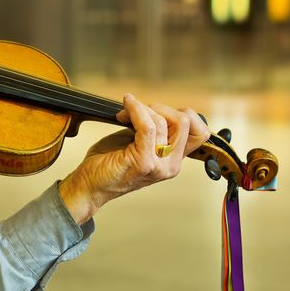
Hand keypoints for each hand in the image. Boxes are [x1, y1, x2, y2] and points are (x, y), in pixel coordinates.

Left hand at [58, 94, 208, 223]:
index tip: (158, 113)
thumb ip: (156, 130)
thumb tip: (156, 107)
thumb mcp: (140, 143)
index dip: (183, 114)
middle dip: (160, 108)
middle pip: (185, 122)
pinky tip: (126, 105)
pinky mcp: (143, 163)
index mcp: (174, 160)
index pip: (200, 132)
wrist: (89, 185)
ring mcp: (159, 166)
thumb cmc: (110, 163)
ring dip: (142, 109)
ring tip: (124, 112)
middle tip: (138, 110)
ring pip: (164, 121)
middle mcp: (171, 165)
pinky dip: (136, 110)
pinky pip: (148, 127)